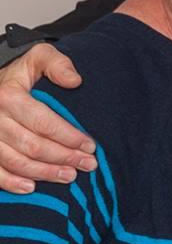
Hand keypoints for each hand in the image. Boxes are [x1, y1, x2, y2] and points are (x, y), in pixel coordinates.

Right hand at [0, 44, 96, 192]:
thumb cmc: (21, 71)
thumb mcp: (39, 56)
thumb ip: (58, 64)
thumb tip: (75, 81)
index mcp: (9, 95)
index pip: (44, 122)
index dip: (68, 136)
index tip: (90, 145)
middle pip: (33, 146)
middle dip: (64, 157)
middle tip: (88, 164)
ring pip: (17, 162)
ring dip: (45, 173)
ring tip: (70, 176)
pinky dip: (12, 183)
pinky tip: (32, 187)